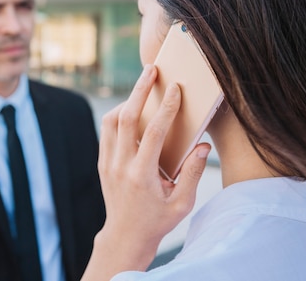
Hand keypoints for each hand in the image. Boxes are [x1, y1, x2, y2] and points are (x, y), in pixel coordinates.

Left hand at [82, 64, 210, 280]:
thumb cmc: (157, 220)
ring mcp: (107, 163)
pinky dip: (118, 115)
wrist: (125, 235)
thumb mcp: (182, 204)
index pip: (153, 133)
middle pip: (125, 118)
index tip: (175, 88)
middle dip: (139, 90)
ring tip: (142, 86)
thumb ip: (192, 173)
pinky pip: (107, 131)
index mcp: (141, 175)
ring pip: (111, 121)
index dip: (165, 108)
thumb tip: (202, 145)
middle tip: (151, 69)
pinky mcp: (103, 162)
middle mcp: (120, 165)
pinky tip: (132, 107)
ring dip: (126, 100)